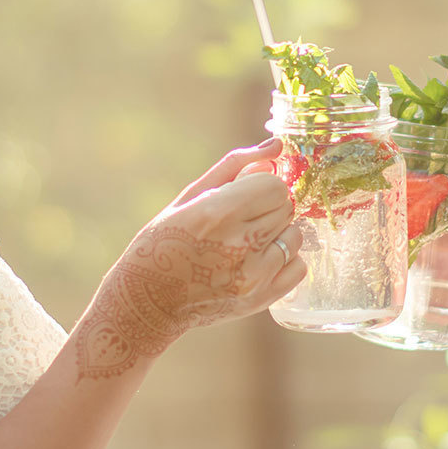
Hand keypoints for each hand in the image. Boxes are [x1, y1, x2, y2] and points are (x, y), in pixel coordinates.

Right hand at [75, 142, 304, 378]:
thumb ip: (236, 165)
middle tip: (240, 219)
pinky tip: (257, 261)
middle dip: (267, 207)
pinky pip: (298, 267)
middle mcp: (238, 245)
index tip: (244, 194)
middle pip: (285, 208)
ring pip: (295, 236)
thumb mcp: (191, 196)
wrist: (149, 302)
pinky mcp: (260, 300)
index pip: (275, 185)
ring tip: (247, 241)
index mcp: (217, 213)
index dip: (262, 185)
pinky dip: (284, 261)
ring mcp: (253, 277)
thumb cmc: (164, 240)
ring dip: (277, 234)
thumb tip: (276, 146)